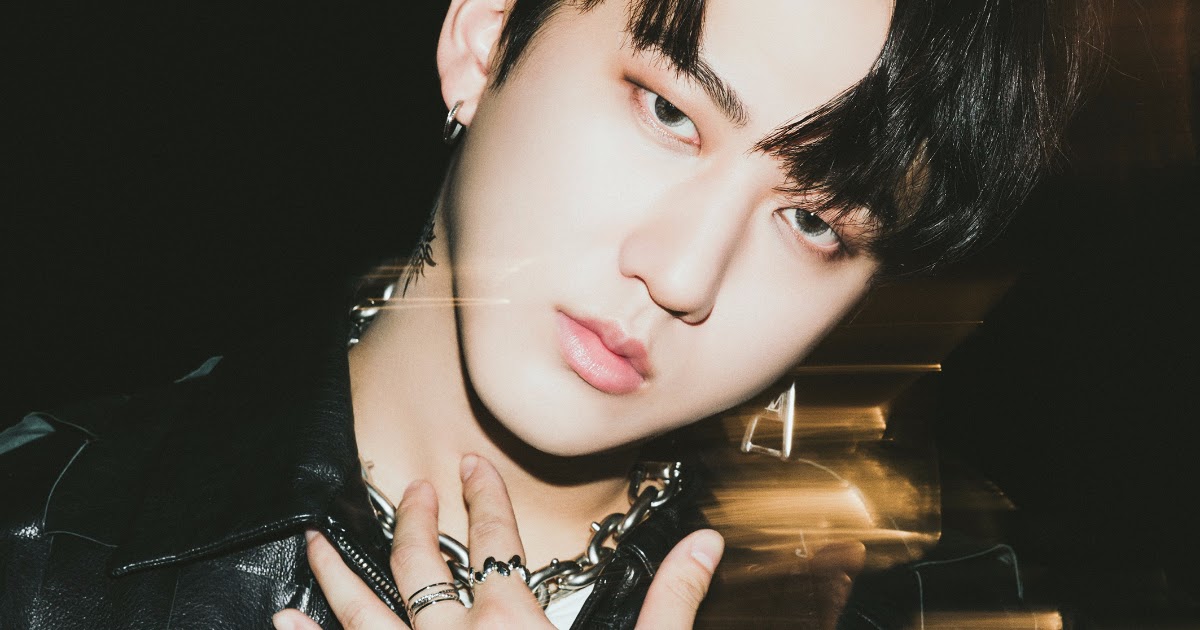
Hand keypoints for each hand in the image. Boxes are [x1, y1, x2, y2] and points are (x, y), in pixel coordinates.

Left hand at [272, 454, 723, 629]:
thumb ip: (670, 603)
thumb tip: (704, 544)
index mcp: (513, 624)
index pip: (496, 539)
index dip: (484, 496)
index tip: (469, 466)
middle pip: (421, 561)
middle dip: (413, 517)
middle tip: (411, 489)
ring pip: (365, 609)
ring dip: (339, 569)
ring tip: (315, 538)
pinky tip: (285, 619)